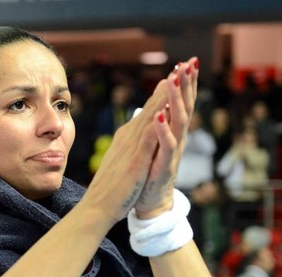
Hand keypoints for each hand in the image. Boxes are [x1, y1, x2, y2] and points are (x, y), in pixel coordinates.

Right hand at [82, 79, 170, 224]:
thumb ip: (131, 145)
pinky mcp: (135, 161)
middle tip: (184, 64)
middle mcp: (129, 136)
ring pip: (151, 116)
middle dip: (169, 85)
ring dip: (165, 95)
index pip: (149, 110)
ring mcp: (132, 147)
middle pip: (152, 106)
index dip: (163, 91)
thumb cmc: (111, 187)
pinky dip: (157, 123)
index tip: (176, 74)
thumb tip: (137, 134)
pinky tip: (166, 110)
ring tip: (178, 76)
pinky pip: (148, 139)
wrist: (97, 207)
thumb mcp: (123, 160)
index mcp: (128, 137)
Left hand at [134, 57, 198, 218]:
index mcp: (172, 132)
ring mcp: (171, 153)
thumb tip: (160, 102)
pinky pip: (166, 146)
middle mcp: (176, 139)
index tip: (187, 61)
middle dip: (187, 84)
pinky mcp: (163, 167)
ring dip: (176, 100)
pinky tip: (159, 116)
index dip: (185, 83)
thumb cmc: (151, 172)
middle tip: (190, 63)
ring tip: (175, 80)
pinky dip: (163, 130)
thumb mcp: (154, 143)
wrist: (150, 203)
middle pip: (184, 107)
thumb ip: (159, 123)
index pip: (180, 102)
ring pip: (178, 122)